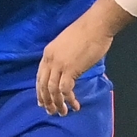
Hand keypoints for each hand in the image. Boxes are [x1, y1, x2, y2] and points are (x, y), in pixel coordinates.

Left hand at [36, 0, 136, 114]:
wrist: (96, 24)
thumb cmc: (88, 31)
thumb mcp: (68, 43)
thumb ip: (64, 56)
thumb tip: (69, 68)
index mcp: (48, 52)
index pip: (40, 76)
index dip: (40, 90)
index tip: (43, 101)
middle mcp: (50, 59)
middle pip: (43, 85)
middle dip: (46, 100)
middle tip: (51, 111)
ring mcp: (59, 65)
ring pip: (52, 90)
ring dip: (57, 103)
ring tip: (63, 112)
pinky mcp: (70, 69)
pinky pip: (65, 90)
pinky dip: (69, 100)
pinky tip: (75, 105)